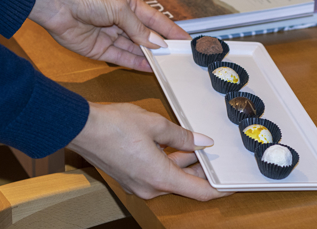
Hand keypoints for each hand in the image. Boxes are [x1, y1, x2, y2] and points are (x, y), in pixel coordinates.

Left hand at [29, 0, 190, 71]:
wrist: (55, 3)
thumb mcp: (119, 7)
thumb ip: (138, 28)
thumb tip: (156, 42)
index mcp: (127, 4)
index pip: (154, 19)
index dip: (170, 29)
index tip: (184, 39)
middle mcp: (120, 20)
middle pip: (145, 36)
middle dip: (161, 46)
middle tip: (178, 56)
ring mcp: (110, 36)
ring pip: (134, 49)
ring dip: (150, 56)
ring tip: (167, 65)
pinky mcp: (99, 50)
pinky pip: (121, 58)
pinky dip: (134, 63)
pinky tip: (148, 67)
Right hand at [68, 102, 232, 200]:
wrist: (83, 128)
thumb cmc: (114, 125)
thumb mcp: (155, 124)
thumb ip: (183, 136)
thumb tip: (202, 142)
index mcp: (160, 177)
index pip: (200, 191)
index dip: (220, 188)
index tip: (233, 184)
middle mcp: (149, 187)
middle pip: (185, 184)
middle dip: (202, 170)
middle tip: (216, 156)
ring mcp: (138, 184)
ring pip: (170, 178)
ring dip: (185, 164)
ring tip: (199, 147)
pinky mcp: (130, 177)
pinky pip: (157, 174)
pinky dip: (169, 162)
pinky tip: (175, 146)